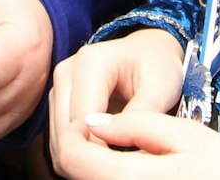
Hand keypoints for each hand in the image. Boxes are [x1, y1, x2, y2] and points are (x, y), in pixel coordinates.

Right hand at [49, 30, 182, 161]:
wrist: (148, 51)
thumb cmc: (158, 66)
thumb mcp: (161, 87)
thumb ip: (141, 114)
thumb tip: (117, 147)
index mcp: (91, 63)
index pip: (83, 121)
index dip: (101, 149)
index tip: (124, 165)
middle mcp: (66, 71)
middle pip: (64, 131)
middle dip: (89, 155)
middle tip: (120, 168)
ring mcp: (58, 86)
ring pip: (57, 138)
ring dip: (81, 155)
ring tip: (114, 162)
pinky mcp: (57, 100)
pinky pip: (58, 138)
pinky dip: (78, 152)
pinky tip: (103, 155)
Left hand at [54, 110, 219, 179]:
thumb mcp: (188, 134)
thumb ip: (137, 125)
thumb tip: (92, 122)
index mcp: (134, 178)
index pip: (72, 156)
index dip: (70, 130)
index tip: (91, 115)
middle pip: (71, 173)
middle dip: (75, 145)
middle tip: (99, 122)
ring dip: (84, 160)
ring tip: (109, 139)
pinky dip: (99, 173)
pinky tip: (119, 160)